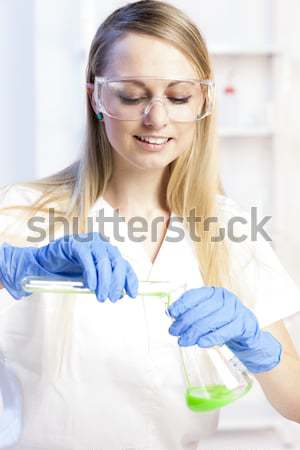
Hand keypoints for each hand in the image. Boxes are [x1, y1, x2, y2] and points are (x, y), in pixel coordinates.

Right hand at [0, 232, 138, 301]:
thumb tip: (120, 294)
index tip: (132, 295)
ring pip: (103, 261)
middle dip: (117, 282)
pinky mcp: (76, 243)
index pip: (124, 265)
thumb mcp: (93, 277)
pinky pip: (86, 258)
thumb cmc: (71, 269)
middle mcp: (103, 244)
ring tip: (101, 297)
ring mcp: (89, 242)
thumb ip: (105, 281)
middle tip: (113, 298)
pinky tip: (91, 286)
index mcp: (109, 251)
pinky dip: (91, 273)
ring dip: (104, 281)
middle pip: (117, 262)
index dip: (130, 279)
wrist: (46, 262)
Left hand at [167, 286, 281, 372]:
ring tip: (183, 341)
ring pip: (210, 321)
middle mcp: (225, 298)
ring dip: (193, 333)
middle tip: (174, 332)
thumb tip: (172, 315)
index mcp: (214, 292)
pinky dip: (210, 338)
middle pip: (200, 310)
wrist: (247, 334)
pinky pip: (224, 332)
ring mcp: (236, 310)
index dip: (181, 304)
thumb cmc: (222, 323)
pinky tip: (200, 343)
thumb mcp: (207, 314)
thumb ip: (192, 312)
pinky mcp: (243, 324)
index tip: (170, 314)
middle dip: (184, 322)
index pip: (194, 295)